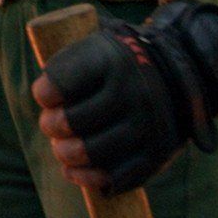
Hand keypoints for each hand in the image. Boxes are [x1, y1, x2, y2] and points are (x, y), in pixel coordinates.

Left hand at [31, 0, 217, 195]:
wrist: (176, 72)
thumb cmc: (116, 59)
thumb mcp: (96, 39)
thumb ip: (66, 54)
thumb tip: (42, 89)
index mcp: (111, 59)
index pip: (61, 83)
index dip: (45, 93)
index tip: (44, 95)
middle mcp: (132, 91)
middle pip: (71, 122)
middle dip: (51, 125)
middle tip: (50, 124)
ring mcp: (147, 124)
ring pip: (90, 151)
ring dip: (65, 153)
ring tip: (62, 146)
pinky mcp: (156, 153)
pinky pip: (116, 176)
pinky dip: (88, 178)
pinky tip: (74, 171)